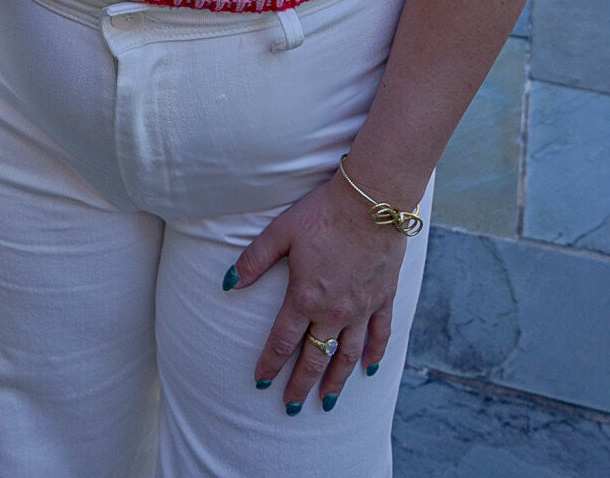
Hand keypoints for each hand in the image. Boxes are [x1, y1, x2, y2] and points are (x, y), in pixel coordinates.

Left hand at [227, 170, 407, 411]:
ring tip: (326, 402)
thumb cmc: (322, 212)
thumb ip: (253, 260)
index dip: (270, 364)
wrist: (371, 201)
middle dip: (301, 384)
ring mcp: (361, 308)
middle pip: (314, 357)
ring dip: (336, 381)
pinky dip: (374, 355)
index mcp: (305, 297)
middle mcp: (334, 312)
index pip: (282, 341)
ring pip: (347, 355)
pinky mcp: (383, 298)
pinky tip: (369, 370)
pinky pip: (380, 335)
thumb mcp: (281, 232)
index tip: (261, 383)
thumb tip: (226, 284)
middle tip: (291, 408)